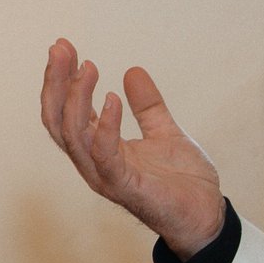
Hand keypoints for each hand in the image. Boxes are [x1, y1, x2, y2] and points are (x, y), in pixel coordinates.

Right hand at [38, 39, 225, 257]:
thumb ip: (148, 106)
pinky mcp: (125, 187)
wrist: (207, 215)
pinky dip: (106, 126)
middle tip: (61, 48)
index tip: (64, 47)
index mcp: (98, 149)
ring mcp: (105, 175)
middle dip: (56, 83)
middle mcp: (92, 162)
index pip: (66, 112)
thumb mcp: (165, 132)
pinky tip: (113, 98)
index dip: (61, 80)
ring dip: (76, 99)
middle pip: (58, 121)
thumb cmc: (182, 182)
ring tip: (88, 67)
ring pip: (73, 135)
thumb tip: (133, 71)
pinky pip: (105, 155)